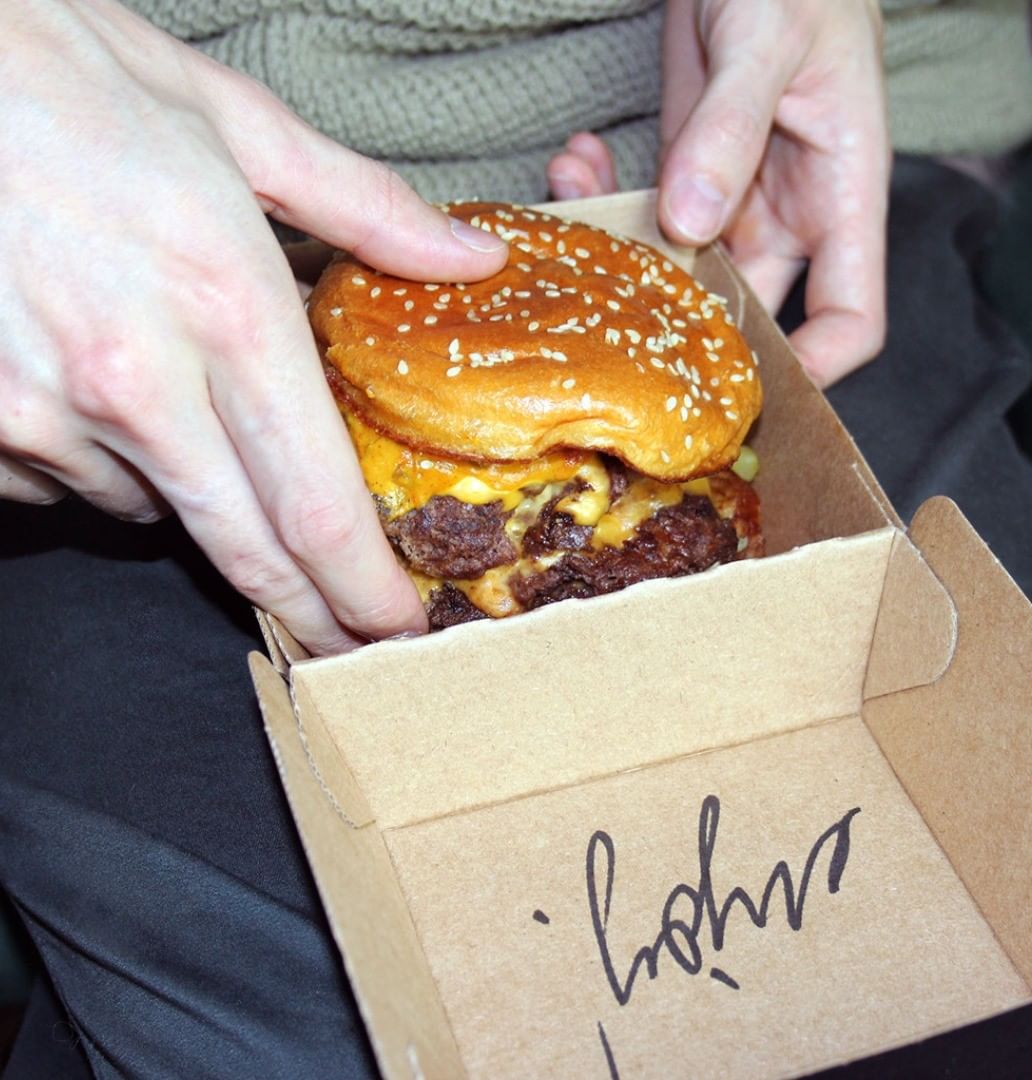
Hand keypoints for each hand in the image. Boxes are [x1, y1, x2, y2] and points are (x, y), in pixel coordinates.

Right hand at [0, 0, 506, 652]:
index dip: (364, 585)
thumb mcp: (233, 122)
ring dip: (200, 492)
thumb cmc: (66, 74)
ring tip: (191, 410)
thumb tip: (465, 261)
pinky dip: (111, 461)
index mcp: (225, 306)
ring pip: (158, 510)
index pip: (315, 501)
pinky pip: (69, 484)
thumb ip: (366, 211)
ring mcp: (43, 409)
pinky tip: (105, 392)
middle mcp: (136, 381)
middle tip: (344, 640)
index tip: (397, 622)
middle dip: (308, 610)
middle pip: (248, 547)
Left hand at [548, 0, 889, 386]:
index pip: (850, 315)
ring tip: (581, 207)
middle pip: (750, 313)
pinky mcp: (686, 175)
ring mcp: (734, 199)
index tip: (754, 391)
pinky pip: (645, 217)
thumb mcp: (767, 39)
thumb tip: (691, 222)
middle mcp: (789, 214)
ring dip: (627, 256)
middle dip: (690, 332)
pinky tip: (577, 162)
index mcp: (842, 197)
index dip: (813, 365)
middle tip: (622, 327)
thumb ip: (731, 130)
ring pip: (682, 271)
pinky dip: (605, 198)